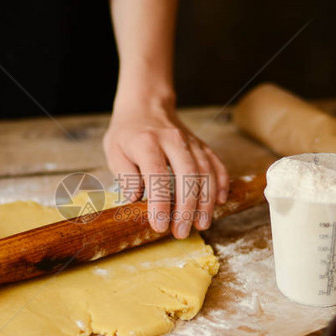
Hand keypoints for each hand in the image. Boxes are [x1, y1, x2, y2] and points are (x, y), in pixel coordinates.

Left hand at [103, 90, 229, 238]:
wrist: (146, 104)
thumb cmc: (127, 133)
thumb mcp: (114, 151)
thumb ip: (124, 175)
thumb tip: (135, 197)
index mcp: (146, 142)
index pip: (157, 175)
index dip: (160, 202)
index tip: (160, 225)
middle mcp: (172, 140)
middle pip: (187, 174)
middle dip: (187, 207)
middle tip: (183, 232)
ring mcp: (190, 141)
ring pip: (205, 170)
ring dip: (206, 200)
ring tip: (202, 224)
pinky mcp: (201, 145)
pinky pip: (216, 163)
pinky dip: (221, 182)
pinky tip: (219, 201)